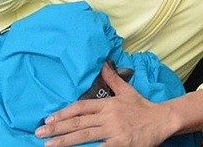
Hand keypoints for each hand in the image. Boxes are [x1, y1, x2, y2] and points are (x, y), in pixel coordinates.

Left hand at [35, 64, 171, 146]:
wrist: (163, 119)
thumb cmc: (144, 107)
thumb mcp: (128, 91)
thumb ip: (113, 80)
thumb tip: (103, 64)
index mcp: (109, 104)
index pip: (82, 107)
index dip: (64, 112)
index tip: (48, 118)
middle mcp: (109, 116)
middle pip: (78, 122)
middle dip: (57, 128)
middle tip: (39, 132)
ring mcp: (114, 130)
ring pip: (84, 135)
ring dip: (64, 141)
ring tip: (48, 145)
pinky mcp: (120, 144)